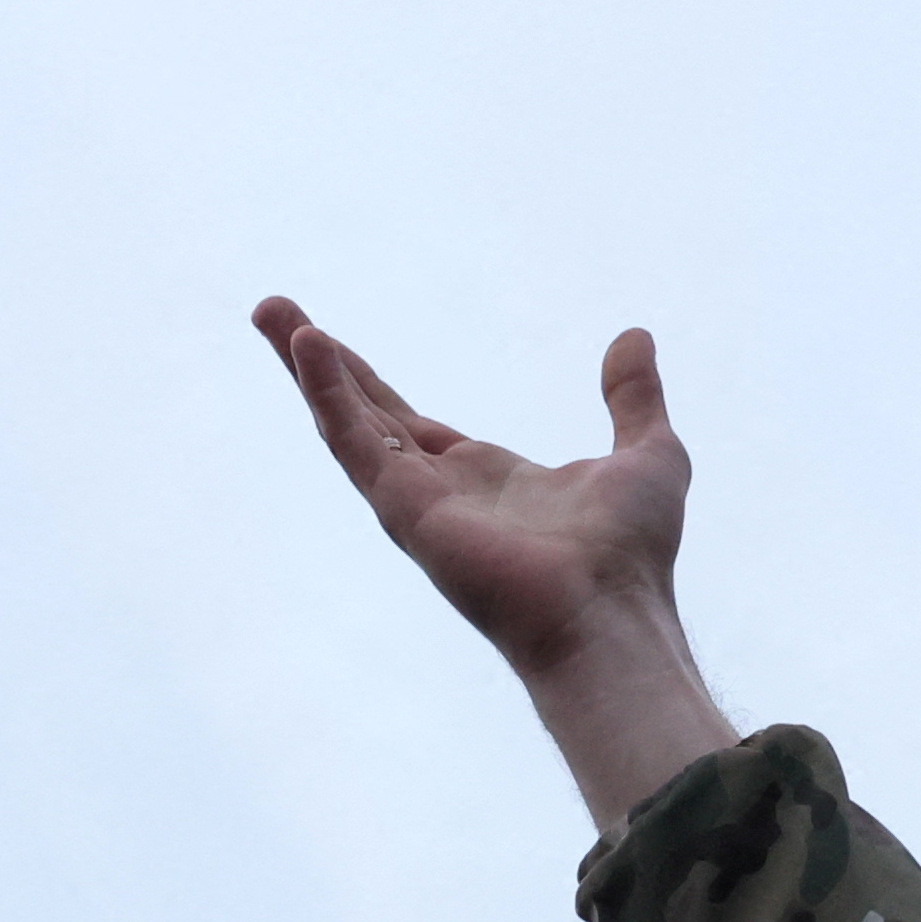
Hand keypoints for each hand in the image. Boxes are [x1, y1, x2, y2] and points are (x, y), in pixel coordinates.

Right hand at [255, 297, 743, 822]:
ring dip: (307, 366)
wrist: (613, 612)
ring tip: (271, 312)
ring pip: (346, 421)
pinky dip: (329, 394)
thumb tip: (634, 337)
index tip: (325, 343)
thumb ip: (634, 397)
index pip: (406, 421)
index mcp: (482, 479)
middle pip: (362, 412)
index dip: (365, 382)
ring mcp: (416, 503)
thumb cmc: (631, 556)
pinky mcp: (406, 510)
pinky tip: (310, 347)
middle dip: (317, 361)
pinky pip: (356, 442)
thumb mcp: (649, 452)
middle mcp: (439, 491)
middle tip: (273, 309)